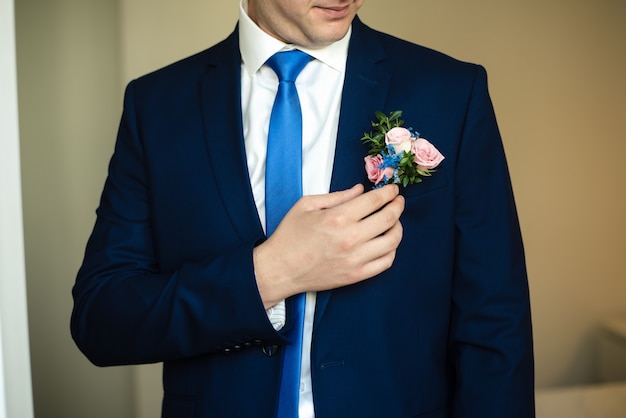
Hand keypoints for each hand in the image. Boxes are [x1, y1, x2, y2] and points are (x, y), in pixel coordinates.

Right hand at [254, 184, 404, 307]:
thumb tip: (360, 190)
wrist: (280, 269)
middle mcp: (350, 238)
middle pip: (389, 218)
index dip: (389, 192)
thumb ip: (337, 196)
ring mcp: (355, 259)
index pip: (375, 201)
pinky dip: (392, 250)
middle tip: (398, 201)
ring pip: (392, 241)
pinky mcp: (356, 275)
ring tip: (394, 221)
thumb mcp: (306, 205)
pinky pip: (385, 262)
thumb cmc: (289, 235)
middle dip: (397, 205)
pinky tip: (387, 242)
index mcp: (338, 217)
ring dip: (398, 227)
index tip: (393, 189)